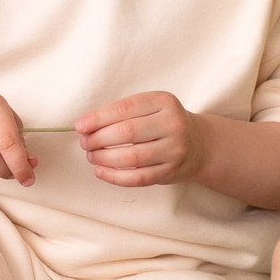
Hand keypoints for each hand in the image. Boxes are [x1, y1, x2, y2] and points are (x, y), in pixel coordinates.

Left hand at [75, 92, 201, 187]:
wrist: (199, 144)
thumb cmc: (163, 122)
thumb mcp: (150, 107)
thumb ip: (122, 113)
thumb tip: (85, 125)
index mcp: (164, 102)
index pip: (125, 108)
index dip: (98, 118)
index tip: (80, 126)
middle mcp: (173, 124)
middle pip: (127, 132)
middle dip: (98, 139)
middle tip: (84, 142)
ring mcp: (174, 149)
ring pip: (131, 157)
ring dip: (104, 158)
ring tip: (91, 155)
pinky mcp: (171, 172)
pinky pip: (138, 178)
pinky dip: (114, 177)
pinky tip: (101, 171)